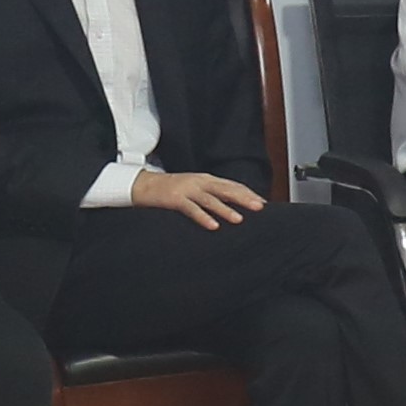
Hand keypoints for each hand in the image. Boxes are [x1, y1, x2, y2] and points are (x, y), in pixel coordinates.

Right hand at [130, 169, 268, 228]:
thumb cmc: (172, 189)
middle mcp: (199, 182)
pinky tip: (213, 226)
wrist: (142, 185)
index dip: (248, 193)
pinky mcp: (174, 199)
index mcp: (207, 179)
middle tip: (260, 208)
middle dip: (244, 199)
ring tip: (239, 219)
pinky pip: (191, 209)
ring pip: (210, 199)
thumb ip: (212, 194)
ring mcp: (187, 190)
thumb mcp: (195, 189)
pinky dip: (203, 217)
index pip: (232, 186)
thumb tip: (233, 204)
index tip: (263, 203)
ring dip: (225, 209)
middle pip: (226, 190)